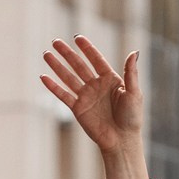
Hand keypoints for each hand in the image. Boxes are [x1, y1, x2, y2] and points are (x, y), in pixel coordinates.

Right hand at [41, 37, 150, 178]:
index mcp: (111, 79)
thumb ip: (131, 73)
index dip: (87, 49)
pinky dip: (53, 87)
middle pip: (78, 65)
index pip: (96, 59)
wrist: (121, 140)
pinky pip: (63, 95)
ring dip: (57, 66)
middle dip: (67, 53)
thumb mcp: (135, 93)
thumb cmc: (132, 117)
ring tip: (46, 54)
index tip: (77, 38)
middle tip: (55, 42)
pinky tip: (43, 77)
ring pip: (68, 78)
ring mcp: (86, 96)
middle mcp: (96, 85)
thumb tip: (134, 52)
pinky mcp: (78, 109)